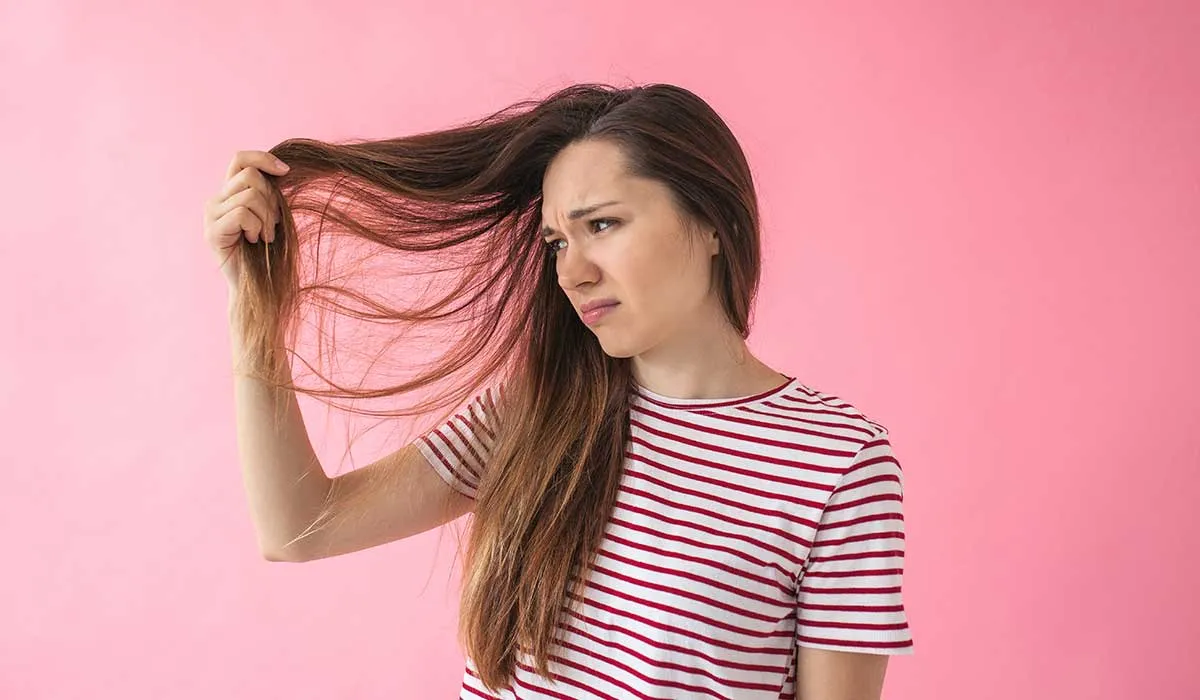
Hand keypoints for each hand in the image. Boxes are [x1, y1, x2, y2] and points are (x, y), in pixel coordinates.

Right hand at [203, 150, 290, 289]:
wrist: (255, 285)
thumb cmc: (268, 251)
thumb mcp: (272, 216)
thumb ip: (270, 194)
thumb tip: (283, 169)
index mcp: (230, 193)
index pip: (240, 159)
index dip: (263, 158)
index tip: (286, 171)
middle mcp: (216, 200)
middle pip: (250, 175)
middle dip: (271, 199)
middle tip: (273, 224)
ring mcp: (211, 214)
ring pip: (249, 195)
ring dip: (266, 218)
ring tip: (264, 236)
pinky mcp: (211, 230)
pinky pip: (242, 213)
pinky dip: (256, 227)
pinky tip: (253, 241)